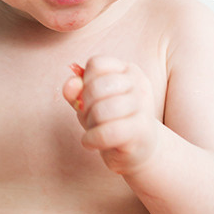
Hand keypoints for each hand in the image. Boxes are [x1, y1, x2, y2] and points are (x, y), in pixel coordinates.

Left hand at [63, 56, 159, 175]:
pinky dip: (91, 139)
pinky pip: (107, 132)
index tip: (88, 98)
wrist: (139, 149)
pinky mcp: (142, 130)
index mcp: (129, 70)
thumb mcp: (90, 103)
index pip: (96, 64)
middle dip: (85, 105)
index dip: (84, 82)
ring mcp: (144, 106)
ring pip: (102, 110)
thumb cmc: (112, 120)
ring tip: (93, 130)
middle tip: (89, 117)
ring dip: (90, 123)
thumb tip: (70, 85)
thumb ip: (77, 91)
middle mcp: (139, 84)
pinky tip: (90, 143)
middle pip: (97, 87)